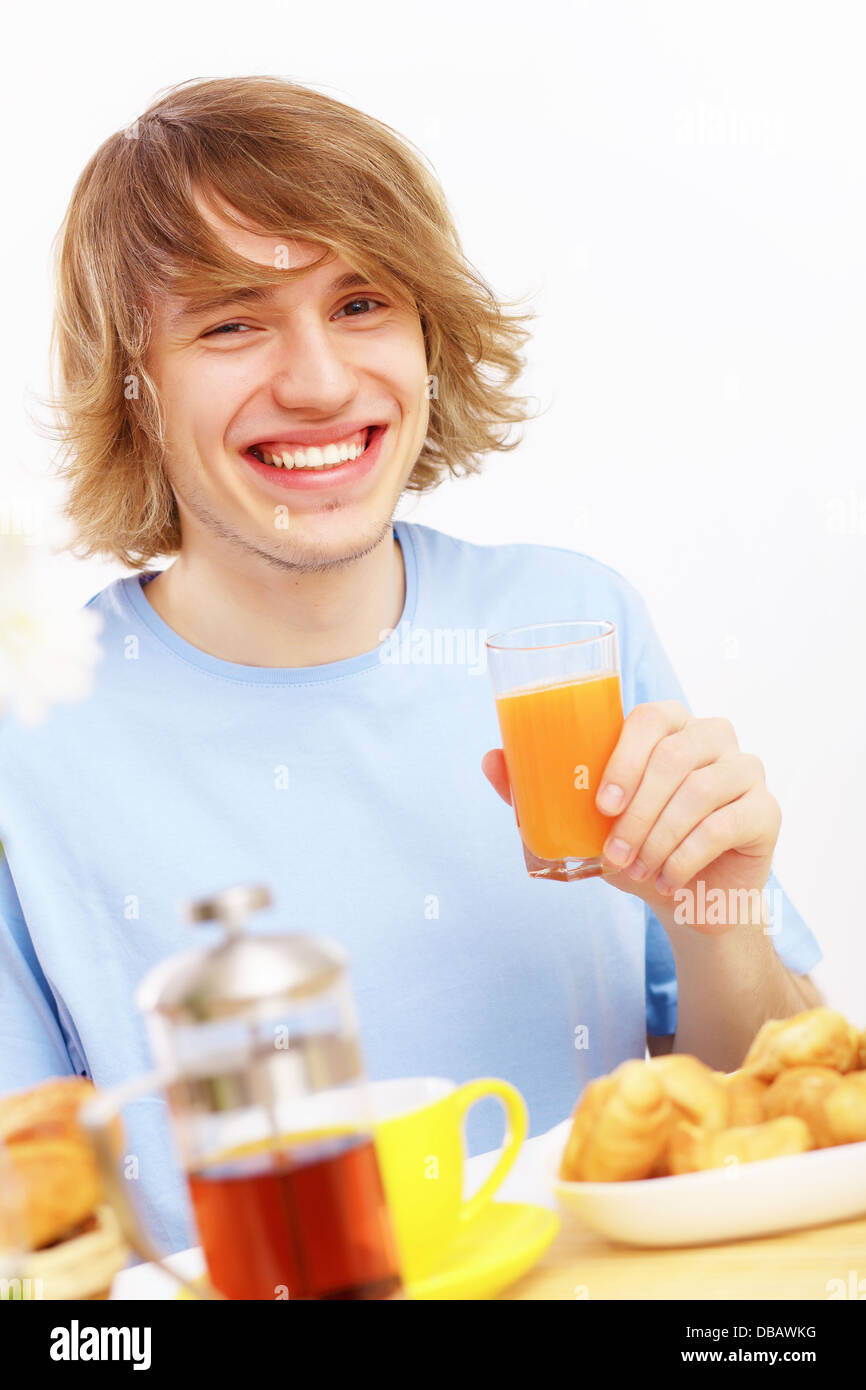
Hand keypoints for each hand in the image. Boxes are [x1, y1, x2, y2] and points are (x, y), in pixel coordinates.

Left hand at [482, 700, 781, 931]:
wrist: (687, 901)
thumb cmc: (635, 848)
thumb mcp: (582, 822)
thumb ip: (537, 789)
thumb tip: (489, 758)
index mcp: (670, 724)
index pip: (651, 716)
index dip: (626, 756)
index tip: (601, 805)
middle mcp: (713, 736)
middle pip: (676, 755)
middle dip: (637, 812)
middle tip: (613, 854)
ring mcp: (746, 770)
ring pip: (700, 791)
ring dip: (659, 838)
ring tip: (637, 870)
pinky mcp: (766, 810)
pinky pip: (725, 824)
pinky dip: (687, 857)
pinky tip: (667, 879)